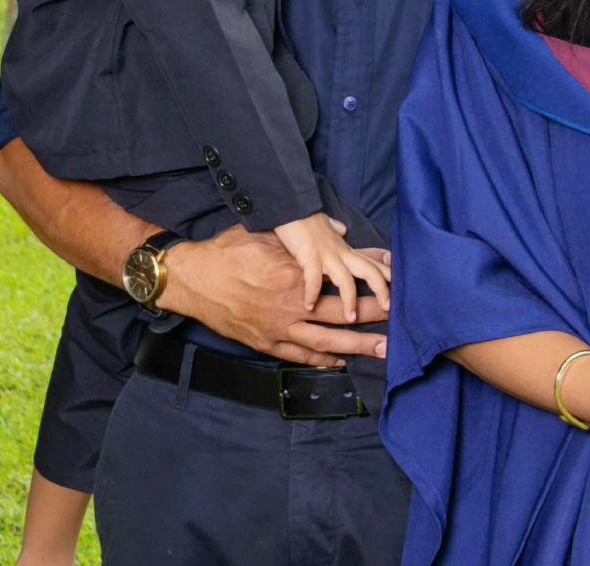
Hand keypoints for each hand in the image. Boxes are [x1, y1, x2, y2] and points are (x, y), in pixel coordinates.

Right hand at [159, 226, 389, 366]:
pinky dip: (321, 360)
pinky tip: (340, 362)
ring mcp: (277, 328)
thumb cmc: (226, 252)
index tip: (392, 286)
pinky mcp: (264, 343)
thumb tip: (338, 227)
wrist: (191, 280)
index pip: (340, 281)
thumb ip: (303, 233)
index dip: (366, 284)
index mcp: (294, 276)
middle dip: (371, 321)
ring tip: (380, 351)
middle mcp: (290, 306)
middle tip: (398, 328)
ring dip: (355, 348)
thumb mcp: (265, 234)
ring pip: (325, 343)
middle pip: (341, 316)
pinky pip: (299, 355)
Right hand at [274, 212, 391, 320]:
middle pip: (368, 271)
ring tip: (352, 318)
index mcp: (345, 249)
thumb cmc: (307, 219)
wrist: (291, 206)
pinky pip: (313, 278)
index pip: (371, 262)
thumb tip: (343, 230)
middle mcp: (341, 253)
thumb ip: (336, 229)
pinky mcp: (308, 256)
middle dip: (381, 289)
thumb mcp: (327, 225)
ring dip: (349, 300)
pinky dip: (312, 293)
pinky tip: (310, 306)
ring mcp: (326, 255)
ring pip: (345, 279)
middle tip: (389, 308)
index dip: (387, 274)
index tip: (400, 287)